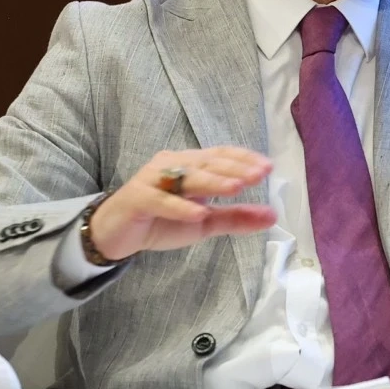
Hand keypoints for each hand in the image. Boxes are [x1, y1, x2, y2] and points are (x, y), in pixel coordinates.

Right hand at [88, 146, 275, 260]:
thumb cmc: (162, 221)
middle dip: (234, 168)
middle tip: (258, 175)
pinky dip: (179, 206)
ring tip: (236, 188)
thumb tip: (273, 215)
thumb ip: (235, 218)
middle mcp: (172, 164)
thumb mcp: (204, 222)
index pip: (220, 155)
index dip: (243, 159)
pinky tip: (198, 213)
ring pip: (185, 177)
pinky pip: (161, 200)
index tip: (268, 167)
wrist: (116, 234)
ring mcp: (153, 178)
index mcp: (190, 164)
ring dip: (213, 182)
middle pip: (206, 162)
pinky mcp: (137, 198)